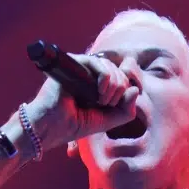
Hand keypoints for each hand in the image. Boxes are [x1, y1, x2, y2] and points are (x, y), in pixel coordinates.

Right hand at [24, 54, 139, 150]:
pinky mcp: (74, 63)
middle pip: (120, 72)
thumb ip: (126, 111)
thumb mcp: (107, 121)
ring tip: (101, 101)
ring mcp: (83, 68)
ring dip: (113, 86)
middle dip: (119, 90)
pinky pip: (98, 62)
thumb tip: (136, 89)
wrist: (53, 126)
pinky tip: (100, 91)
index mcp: (99, 85)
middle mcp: (91, 74)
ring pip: (112, 67)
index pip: (123, 79)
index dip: (126, 91)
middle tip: (105, 105)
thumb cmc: (75, 125)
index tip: (114, 106)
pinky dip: (106, 77)